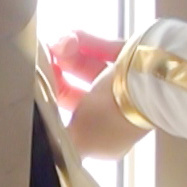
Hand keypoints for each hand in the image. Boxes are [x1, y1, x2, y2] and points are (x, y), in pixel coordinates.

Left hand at [47, 29, 145, 158]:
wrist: (150, 82)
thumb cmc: (111, 117)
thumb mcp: (78, 141)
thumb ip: (57, 145)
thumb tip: (46, 150)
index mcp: (102, 137)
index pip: (71, 124)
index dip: (52, 107)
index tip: (36, 91)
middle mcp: (112, 112)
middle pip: (75, 92)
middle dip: (57, 76)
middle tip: (44, 63)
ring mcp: (121, 83)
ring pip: (85, 67)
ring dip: (69, 53)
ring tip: (62, 44)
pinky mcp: (128, 55)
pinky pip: (100, 48)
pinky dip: (85, 41)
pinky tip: (71, 36)